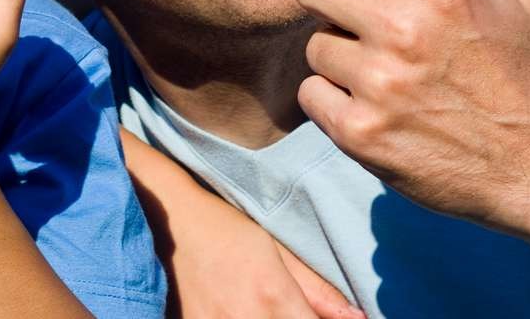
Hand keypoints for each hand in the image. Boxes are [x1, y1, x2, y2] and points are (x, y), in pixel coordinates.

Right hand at [163, 200, 362, 317]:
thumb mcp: (277, 250)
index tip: (320, 318)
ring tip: (258, 307)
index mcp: (274, 296)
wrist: (169, 221)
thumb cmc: (226, 228)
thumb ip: (318, 292)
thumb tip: (360, 318)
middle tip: (281, 309)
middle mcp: (245, 318)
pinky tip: (235, 310)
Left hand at [292, 0, 529, 230]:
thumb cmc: (527, 69)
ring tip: (378, 62)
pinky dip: (332, 95)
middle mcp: (404, 33)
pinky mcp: (360, 134)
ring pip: (314, 43)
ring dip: (336, 48)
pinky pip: (311, 92)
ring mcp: (379, 87)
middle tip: (348, 4)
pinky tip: (370, 98)